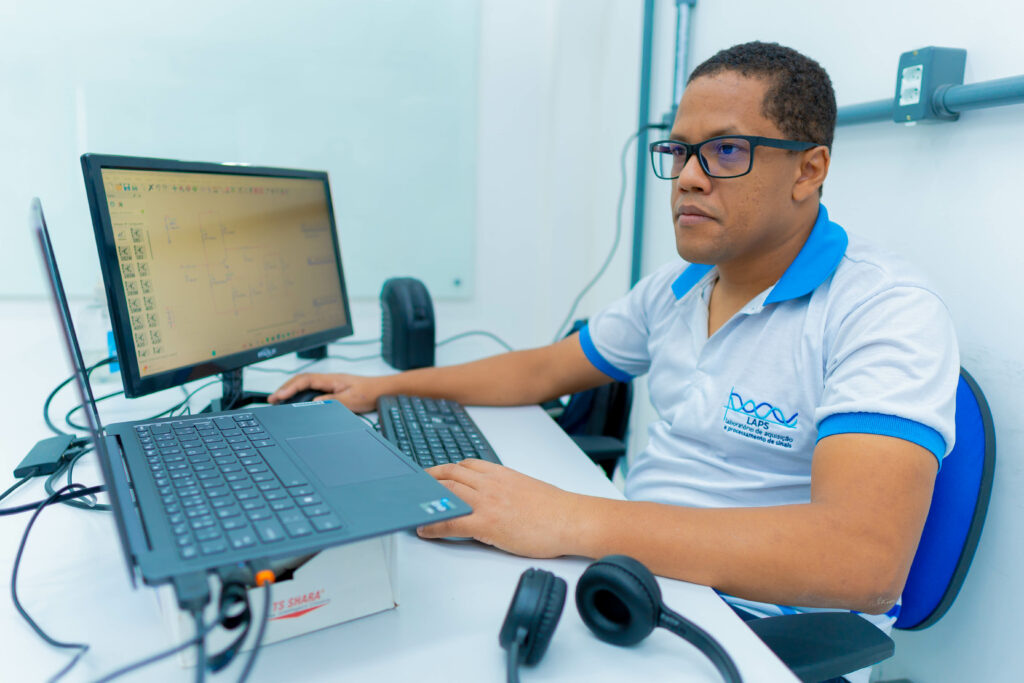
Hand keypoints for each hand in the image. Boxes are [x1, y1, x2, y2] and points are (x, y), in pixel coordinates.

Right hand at [267, 373, 386, 412]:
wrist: (383, 391)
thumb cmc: (370, 392)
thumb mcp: (350, 400)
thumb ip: (330, 401)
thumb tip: (313, 403)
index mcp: (331, 379)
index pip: (304, 380)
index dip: (289, 388)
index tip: (278, 396)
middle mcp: (329, 379)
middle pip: (300, 381)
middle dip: (285, 389)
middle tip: (272, 400)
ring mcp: (330, 384)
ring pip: (305, 385)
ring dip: (292, 391)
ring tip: (279, 401)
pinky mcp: (333, 390)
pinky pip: (312, 390)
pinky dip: (301, 395)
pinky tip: (297, 402)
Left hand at [417, 459, 582, 558]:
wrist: (570, 519)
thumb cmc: (555, 509)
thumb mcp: (527, 488)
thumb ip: (507, 489)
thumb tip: (496, 500)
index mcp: (501, 473)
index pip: (465, 465)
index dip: (445, 470)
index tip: (433, 474)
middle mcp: (491, 483)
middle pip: (449, 475)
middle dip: (428, 480)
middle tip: (413, 488)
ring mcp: (487, 501)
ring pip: (446, 494)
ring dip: (425, 500)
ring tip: (411, 506)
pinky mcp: (487, 522)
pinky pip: (451, 521)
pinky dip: (433, 525)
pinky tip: (424, 529)